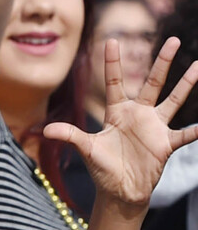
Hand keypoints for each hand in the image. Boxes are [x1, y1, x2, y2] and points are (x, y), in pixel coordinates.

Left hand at [45, 38, 197, 216]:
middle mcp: (138, 115)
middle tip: (174, 40)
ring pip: (174, 101)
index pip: (115, 82)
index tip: (111, 40)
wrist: (119, 190)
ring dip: (186, 85)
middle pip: (152, 83)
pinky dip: (196, 130)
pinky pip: (185, 134)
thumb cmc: (102, 168)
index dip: (113, 62)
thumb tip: (46, 130)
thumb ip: (70, 135)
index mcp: (117, 112)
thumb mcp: (85, 149)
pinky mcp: (165, 144)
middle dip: (162, 62)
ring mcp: (154, 128)